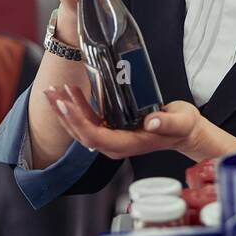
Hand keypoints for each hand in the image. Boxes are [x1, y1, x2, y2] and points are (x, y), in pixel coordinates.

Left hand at [45, 84, 206, 160]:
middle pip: (81, 133)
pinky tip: (69, 93)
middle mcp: (114, 145)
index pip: (95, 137)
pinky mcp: (110, 128)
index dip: (78, 122)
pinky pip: (88, 121)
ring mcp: (110, 138)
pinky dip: (76, 107)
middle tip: (51, 93)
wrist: (183, 131)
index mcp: (127, 145)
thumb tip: (152, 122)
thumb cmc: (181, 127)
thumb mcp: (180, 122)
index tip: (65, 105)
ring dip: (64, 110)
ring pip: (80, 128)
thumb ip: (167, 123)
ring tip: (53, 91)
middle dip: (63, 114)